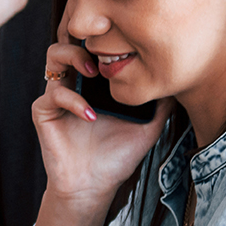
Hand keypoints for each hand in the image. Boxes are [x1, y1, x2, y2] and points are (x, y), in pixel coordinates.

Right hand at [30, 39, 172, 225]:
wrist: (94, 186)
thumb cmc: (116, 157)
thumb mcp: (148, 127)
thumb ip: (161, 104)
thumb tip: (181, 82)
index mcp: (92, 84)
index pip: (92, 47)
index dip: (103, 38)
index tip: (124, 42)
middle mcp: (72, 85)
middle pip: (68, 42)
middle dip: (85, 40)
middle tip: (105, 55)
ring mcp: (56, 98)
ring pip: (53, 58)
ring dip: (73, 58)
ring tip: (94, 73)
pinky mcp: (43, 114)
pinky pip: (52, 95)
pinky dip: (73, 101)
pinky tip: (91, 115)